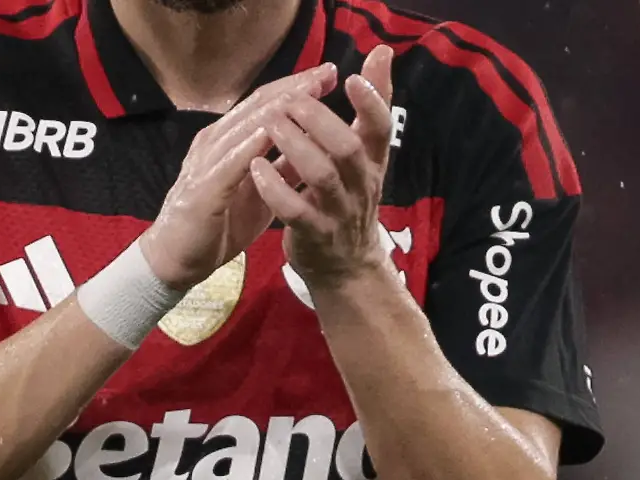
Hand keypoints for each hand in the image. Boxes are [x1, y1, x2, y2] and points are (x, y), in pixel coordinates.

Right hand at [140, 63, 338, 290]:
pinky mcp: (201, 190)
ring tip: (307, 93)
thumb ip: (282, 167)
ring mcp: (204, 164)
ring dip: (276, 109)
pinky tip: (270, 133)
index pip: (264, 104)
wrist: (178, 261)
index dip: (296, 87)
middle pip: (256, 106)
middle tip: (326, 72)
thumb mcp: (261, 192)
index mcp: (228, 141)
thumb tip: (315, 145)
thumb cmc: (218, 226)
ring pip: (243, 128)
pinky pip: (228, 164)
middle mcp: (214, 143)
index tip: (329, 75)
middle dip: (293, 88)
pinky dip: (249, 147)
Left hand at [249, 45, 395, 288]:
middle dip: (318, 120)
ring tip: (270, 124)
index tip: (351, 77)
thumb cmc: (348, 198)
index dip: (371, 102)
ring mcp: (338, 212)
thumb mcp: (364, 155)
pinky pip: (295, 210)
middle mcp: (360, 185)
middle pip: (347, 147)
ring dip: (294, 146)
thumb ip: (370, 107)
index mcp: (372, 162)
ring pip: (321, 176)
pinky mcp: (314, 234)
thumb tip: (382, 53)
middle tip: (290, 100)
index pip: (380, 127)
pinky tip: (257, 168)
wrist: (344, 267)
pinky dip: (275, 188)